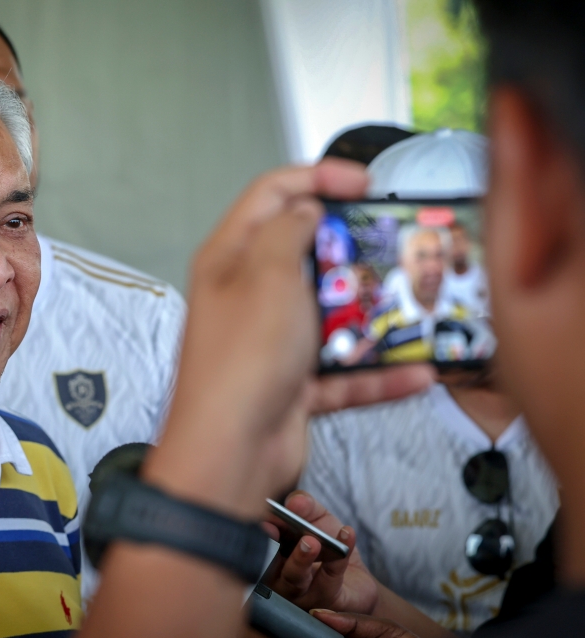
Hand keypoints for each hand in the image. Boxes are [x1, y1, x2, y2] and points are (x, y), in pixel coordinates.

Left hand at [143, 160, 433, 516]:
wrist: (231, 452)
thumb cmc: (239, 361)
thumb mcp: (267, 274)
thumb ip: (287, 228)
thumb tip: (304, 204)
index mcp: (230, 258)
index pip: (271, 194)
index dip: (317, 177)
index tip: (363, 182)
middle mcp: (248, 294)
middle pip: (305, 253)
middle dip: (351, 250)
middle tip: (390, 246)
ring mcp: (271, 340)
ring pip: (330, 314)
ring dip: (371, 314)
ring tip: (412, 305)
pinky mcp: (292, 383)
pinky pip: (343, 371)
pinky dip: (377, 373)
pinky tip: (414, 372)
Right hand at [262, 491, 379, 614]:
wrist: (358, 580)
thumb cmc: (328, 548)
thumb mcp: (317, 518)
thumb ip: (305, 506)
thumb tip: (294, 502)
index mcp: (269, 556)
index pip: (258, 545)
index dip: (259, 534)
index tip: (266, 522)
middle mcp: (278, 578)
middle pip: (268, 567)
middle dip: (270, 546)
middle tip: (283, 534)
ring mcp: (300, 594)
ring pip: (294, 579)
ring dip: (301, 559)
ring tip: (312, 541)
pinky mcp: (327, 602)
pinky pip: (330, 579)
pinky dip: (339, 555)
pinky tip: (347, 534)